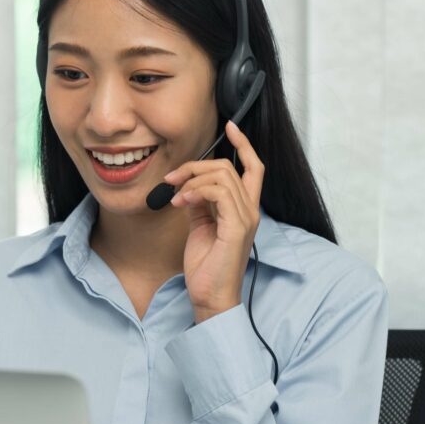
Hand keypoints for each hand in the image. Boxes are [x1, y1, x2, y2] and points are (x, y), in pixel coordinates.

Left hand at [163, 121, 263, 323]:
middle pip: (229, 167)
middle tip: (170, 180)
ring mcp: (246, 218)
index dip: (243, 145)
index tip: (229, 127)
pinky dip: (195, 192)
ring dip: (191, 180)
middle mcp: (250, 210)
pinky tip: (180, 203)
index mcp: (243, 209)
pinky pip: (219, 193)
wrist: (209, 296)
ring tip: (173, 195)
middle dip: (195, 166)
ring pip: (222, 176)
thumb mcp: (199, 226)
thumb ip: (199, 203)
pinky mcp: (237, 227)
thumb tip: (188, 185)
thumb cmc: (206, 266)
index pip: (253, 167)